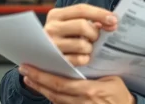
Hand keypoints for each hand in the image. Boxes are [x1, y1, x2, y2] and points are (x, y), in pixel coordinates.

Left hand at [19, 65, 135, 103]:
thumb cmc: (120, 93)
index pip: (61, 83)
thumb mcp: (112, 77)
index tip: (29, 68)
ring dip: (40, 88)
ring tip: (29, 78)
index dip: (43, 76)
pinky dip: (50, 96)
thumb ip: (94, 67)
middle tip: (24, 70)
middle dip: (37, 81)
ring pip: (55, 100)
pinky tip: (43, 88)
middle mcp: (82, 102)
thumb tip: (81, 47)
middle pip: (54, 92)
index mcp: (90, 91)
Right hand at [44, 4, 117, 65]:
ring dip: (90, 47)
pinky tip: (82, 57)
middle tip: (96, 37)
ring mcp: (52, 44)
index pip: (81, 9)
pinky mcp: (56, 60)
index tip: (114, 19)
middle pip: (83, 25)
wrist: (40, 54)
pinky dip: (85, 58)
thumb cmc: (62, 35)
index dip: (100, 13)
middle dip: (95, 33)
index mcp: (55, 14)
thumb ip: (87, 20)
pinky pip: (80, 59)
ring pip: (82, 44)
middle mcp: (51, 27)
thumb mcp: (68, 23)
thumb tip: (111, 22)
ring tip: (86, 47)